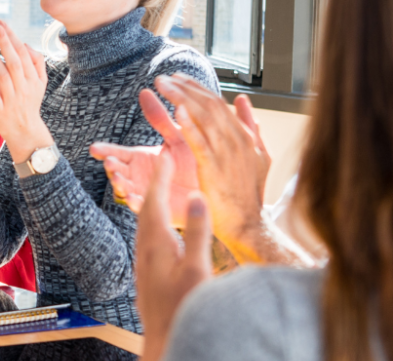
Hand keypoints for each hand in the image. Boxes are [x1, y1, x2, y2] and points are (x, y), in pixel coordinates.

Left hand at [0, 21, 52, 162]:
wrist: (26, 132)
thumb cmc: (29, 104)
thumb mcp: (39, 84)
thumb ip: (36, 63)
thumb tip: (26, 44)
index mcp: (34, 79)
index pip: (23, 54)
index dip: (13, 38)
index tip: (2, 25)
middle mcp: (24, 88)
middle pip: (14, 61)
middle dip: (5, 42)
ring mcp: (12, 99)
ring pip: (3, 75)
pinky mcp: (0, 110)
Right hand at [90, 89, 199, 226]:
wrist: (209, 188)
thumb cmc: (191, 162)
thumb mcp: (174, 137)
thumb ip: (159, 118)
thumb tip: (145, 91)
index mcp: (140, 160)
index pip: (118, 154)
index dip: (106, 151)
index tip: (94, 148)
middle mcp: (138, 176)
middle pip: (118, 171)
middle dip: (112, 167)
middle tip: (109, 163)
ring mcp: (144, 192)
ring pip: (125, 189)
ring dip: (120, 184)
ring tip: (119, 179)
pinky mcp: (156, 208)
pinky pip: (143, 207)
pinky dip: (136, 203)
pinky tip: (134, 198)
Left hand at [134, 152, 211, 353]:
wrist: (165, 343)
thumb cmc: (184, 310)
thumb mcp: (197, 269)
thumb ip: (198, 233)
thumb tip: (197, 198)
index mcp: (157, 245)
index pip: (156, 202)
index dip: (161, 177)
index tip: (166, 155)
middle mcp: (145, 252)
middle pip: (145, 210)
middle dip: (154, 184)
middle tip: (162, 164)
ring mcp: (144, 264)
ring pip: (144, 225)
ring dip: (151, 202)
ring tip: (159, 188)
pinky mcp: (147, 275)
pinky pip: (146, 239)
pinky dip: (153, 222)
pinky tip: (159, 229)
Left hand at [155, 74, 270, 241]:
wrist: (248, 225)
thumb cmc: (248, 194)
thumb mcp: (256, 156)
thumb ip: (248, 126)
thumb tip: (242, 100)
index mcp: (243, 136)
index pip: (218, 104)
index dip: (197, 89)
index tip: (179, 78)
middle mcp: (236, 140)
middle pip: (208, 105)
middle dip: (185, 89)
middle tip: (164, 77)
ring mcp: (226, 153)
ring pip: (204, 118)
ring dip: (182, 99)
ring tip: (164, 85)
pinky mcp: (214, 169)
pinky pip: (200, 143)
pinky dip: (190, 126)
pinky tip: (177, 112)